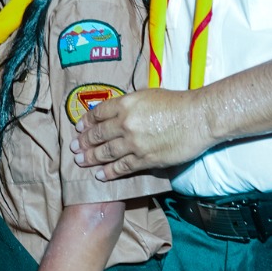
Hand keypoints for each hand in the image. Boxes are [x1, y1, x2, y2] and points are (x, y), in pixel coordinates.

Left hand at [71, 87, 211, 177]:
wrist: (198, 118)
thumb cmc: (177, 103)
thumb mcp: (148, 95)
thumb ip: (130, 104)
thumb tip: (117, 111)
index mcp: (125, 104)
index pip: (98, 113)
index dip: (86, 122)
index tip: (79, 128)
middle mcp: (125, 123)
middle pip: (98, 134)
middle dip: (83, 142)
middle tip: (74, 148)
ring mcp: (134, 143)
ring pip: (106, 152)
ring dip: (91, 158)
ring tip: (80, 162)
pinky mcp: (145, 159)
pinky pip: (122, 167)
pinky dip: (108, 172)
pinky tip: (100, 175)